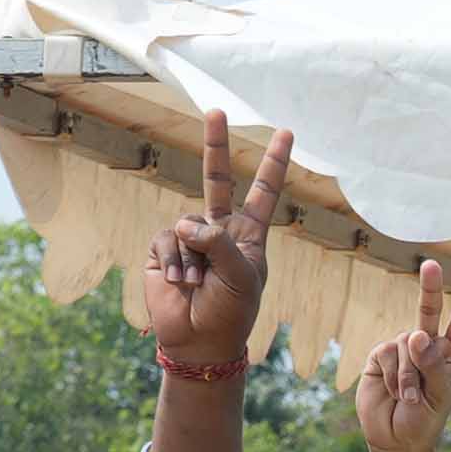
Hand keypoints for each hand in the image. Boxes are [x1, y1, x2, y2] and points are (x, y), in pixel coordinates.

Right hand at [131, 114, 287, 378]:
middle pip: (215, 178)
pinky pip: (168, 240)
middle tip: (217, 110)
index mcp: (248, 235)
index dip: (273, 163)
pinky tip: (178, 282)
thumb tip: (186, 222)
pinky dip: (174, 261)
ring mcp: (190, 237)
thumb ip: (219, 242)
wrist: (200, 341)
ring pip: (188, 224)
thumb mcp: (240, 276)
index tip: (286, 133)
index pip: (264, 191)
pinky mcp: (164, 248)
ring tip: (199, 285)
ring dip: (193, 258)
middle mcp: (219, 230)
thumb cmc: (231, 312)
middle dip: (216, 144)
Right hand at [351, 258, 450, 451]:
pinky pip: (386, 353)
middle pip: (428, 311)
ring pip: (406, 344)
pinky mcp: (379, 356)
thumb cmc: (425, 420)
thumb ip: (432, 366)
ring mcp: (401, 349)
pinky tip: (393, 393)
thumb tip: (417, 335)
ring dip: (407, 376)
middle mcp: (426, 346)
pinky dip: (392, 376)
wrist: (396, 440)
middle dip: (429, 288)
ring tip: (409, 398)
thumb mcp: (438, 396)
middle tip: (430, 264)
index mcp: (450, 354)